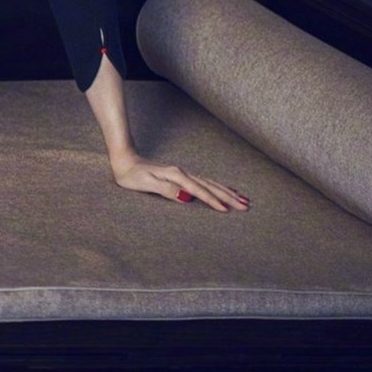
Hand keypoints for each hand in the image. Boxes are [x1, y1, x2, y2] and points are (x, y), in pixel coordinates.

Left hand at [110, 154, 249, 211]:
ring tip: (243, 199)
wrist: (124, 160)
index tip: (227, 210)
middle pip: (210, 186)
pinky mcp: (181, 176)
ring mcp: (183, 174)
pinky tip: (225, 189)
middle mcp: (182, 173)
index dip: (213, 201)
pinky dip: (217, 187)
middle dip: (228, 196)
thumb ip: (167, 190)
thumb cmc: (131, 175)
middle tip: (246, 206)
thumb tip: (187, 198)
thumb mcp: (146, 184)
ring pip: (210, 183)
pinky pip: (204, 182)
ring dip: (227, 192)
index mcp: (176, 176)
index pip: (198, 191)